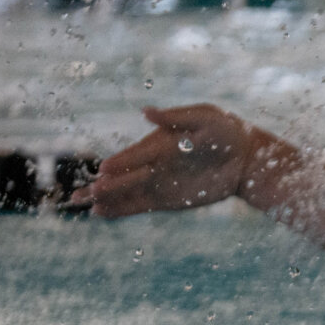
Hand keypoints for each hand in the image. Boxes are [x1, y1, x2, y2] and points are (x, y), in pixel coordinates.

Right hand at [76, 104, 266, 216]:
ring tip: (82, 204)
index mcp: (158, 143)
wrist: (246, 157)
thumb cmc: (225, 132)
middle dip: (102, 185)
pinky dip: (121, 209)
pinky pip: (139, 205)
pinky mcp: (167, 199)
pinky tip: (100, 213)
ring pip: (125, 192)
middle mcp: (153, 164)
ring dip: (105, 199)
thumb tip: (146, 112)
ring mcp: (158, 183)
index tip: (104, 171)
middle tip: (78, 195)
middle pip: (123, 176)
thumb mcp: (205, 118)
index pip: (135, 156)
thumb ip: (176, 118)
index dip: (121, 163)